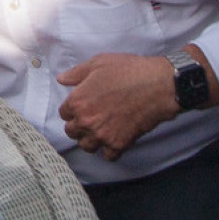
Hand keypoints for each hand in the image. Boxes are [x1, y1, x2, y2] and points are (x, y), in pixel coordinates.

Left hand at [56, 53, 179, 159]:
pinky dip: (109, 150)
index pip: (64, 113)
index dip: (72, 109)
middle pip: (72, 132)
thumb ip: (76, 73)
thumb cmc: (128, 71)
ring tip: (99, 130)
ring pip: (86, 146)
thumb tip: (61, 79)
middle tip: (90, 118)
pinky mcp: (119, 144)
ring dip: (90, 139)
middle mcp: (86, 121)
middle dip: (78, 125)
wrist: (157, 85)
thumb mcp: (98, 63)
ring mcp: (102, 135)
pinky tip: (114, 138)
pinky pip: (107, 156)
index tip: (81, 106)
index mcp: (78, 101)